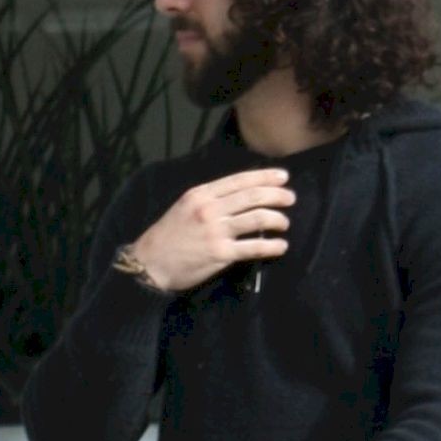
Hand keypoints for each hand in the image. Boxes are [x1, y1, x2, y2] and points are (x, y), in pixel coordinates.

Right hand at [130, 168, 293, 294]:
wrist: (150, 263)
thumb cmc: (168, 236)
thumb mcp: (184, 207)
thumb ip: (209, 200)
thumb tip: (239, 196)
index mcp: (201, 194)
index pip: (240, 180)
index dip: (265, 177)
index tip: (283, 177)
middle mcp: (210, 209)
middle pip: (252, 197)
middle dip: (277, 195)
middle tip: (290, 198)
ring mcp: (215, 232)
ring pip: (256, 218)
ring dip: (277, 219)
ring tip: (285, 223)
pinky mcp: (220, 254)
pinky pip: (253, 247)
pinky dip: (271, 246)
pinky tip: (281, 246)